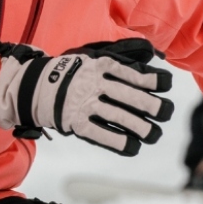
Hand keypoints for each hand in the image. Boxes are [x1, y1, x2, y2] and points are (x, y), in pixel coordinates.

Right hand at [0, 37, 174, 155]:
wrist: (36, 86)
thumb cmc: (74, 72)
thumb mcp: (95, 56)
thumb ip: (121, 57)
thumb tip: (152, 56)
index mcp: (102, 66)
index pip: (131, 73)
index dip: (152, 80)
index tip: (167, 85)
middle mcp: (95, 84)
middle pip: (128, 96)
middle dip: (151, 106)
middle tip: (166, 112)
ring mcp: (85, 104)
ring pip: (118, 117)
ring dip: (139, 127)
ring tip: (153, 134)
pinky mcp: (77, 123)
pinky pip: (101, 134)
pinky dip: (118, 142)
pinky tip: (133, 147)